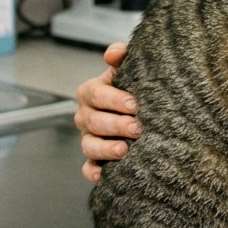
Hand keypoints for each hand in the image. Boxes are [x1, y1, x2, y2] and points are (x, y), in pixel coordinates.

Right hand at [75, 42, 139, 182]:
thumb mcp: (127, 69)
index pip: (96, 95)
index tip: (135, 104)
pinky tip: (104, 174)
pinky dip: (93, 171)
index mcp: (91, 92)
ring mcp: (89, 138)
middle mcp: (86, 116)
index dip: (114, 100)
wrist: (140, 108)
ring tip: (125, 150)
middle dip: (116, 125)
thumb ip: (121, 57)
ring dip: (106, 149)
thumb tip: (115, 53)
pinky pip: (88, 168)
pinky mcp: (95, 159)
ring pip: (89, 146)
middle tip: (137, 128)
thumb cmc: (132, 87)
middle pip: (94, 122)